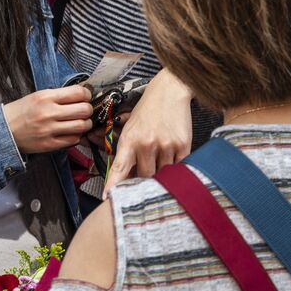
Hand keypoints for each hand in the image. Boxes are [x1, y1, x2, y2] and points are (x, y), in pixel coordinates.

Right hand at [3, 86, 93, 153]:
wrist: (1, 131)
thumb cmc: (21, 111)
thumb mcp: (38, 96)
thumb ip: (60, 96)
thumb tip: (83, 94)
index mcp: (46, 97)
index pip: (79, 93)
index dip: (86, 95)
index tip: (84, 98)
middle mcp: (48, 113)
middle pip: (84, 110)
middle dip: (88, 110)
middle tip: (84, 111)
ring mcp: (49, 130)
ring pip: (82, 126)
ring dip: (85, 124)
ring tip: (79, 123)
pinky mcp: (49, 145)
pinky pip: (73, 140)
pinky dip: (76, 136)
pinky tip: (70, 133)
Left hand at [102, 69, 192, 197]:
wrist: (170, 92)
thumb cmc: (147, 111)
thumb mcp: (130, 128)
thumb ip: (127, 152)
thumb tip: (126, 178)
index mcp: (129, 140)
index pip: (119, 169)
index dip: (113, 185)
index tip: (108, 198)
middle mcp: (147, 144)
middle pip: (144, 176)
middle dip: (144, 175)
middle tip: (147, 167)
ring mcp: (166, 145)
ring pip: (163, 173)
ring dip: (162, 170)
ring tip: (161, 154)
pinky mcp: (183, 145)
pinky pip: (178, 166)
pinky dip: (175, 165)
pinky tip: (172, 153)